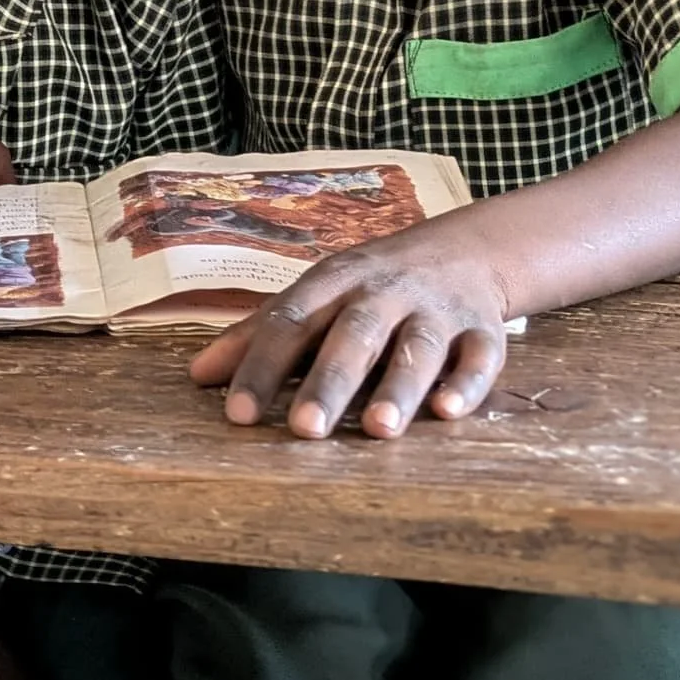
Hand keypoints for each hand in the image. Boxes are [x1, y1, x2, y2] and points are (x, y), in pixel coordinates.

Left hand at [189, 230, 512, 439]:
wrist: (466, 250)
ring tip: (377, 428)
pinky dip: (466, 384)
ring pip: (417, 347)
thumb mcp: (314, 296)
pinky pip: (479, 357)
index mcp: (334, 282)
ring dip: (399, 386)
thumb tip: (196, 377)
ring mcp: (436, 310)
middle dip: (329, 381)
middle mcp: (384, 293)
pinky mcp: (482, 331)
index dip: (262, 366)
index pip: (290, 322)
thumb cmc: (369, 286)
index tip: (237, 413)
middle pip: (353, 335)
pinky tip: (448, 412)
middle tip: (304, 429)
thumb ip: (258, 336)